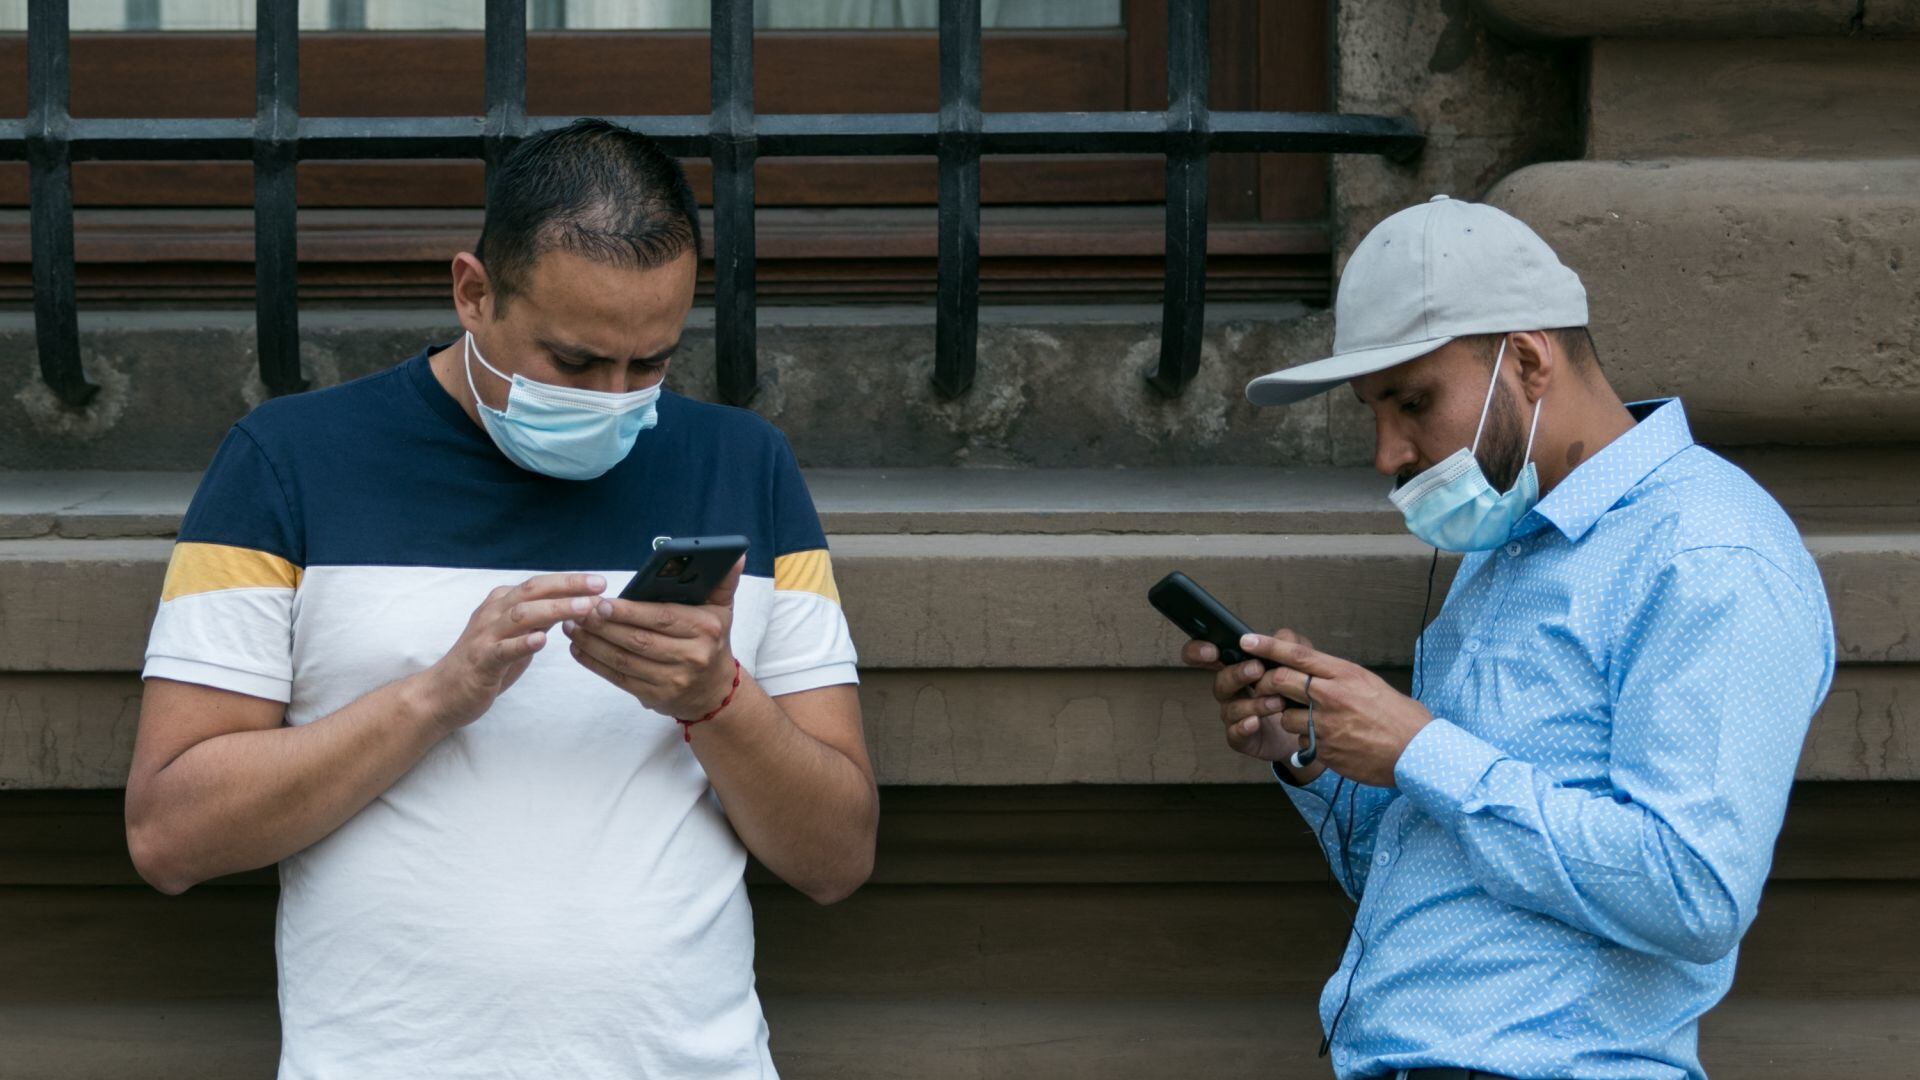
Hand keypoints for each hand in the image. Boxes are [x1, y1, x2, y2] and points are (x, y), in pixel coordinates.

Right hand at [419, 573, 607, 731]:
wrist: (441, 694)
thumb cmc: (483, 664)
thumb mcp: (515, 636)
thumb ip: (537, 620)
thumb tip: (570, 605)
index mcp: (500, 604)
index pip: (538, 585)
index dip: (569, 581)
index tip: (599, 581)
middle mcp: (492, 614)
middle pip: (532, 592)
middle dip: (568, 586)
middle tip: (599, 585)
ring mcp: (485, 636)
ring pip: (522, 615)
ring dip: (555, 608)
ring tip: (584, 607)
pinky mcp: (480, 662)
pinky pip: (502, 650)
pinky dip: (522, 643)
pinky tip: (542, 640)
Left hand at [564, 557, 744, 719]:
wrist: (713, 691)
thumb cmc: (711, 641)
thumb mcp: (722, 610)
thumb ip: (723, 581)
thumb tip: (736, 554)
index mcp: (705, 629)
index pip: (661, 618)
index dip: (628, 611)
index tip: (601, 602)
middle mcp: (691, 656)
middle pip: (638, 639)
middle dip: (603, 625)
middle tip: (578, 610)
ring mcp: (672, 680)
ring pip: (624, 659)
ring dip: (593, 643)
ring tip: (572, 626)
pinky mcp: (654, 697)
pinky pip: (619, 677)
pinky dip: (594, 663)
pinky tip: (578, 648)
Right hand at [1181, 628, 1322, 776]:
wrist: (1307, 727)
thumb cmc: (1293, 690)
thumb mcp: (1295, 662)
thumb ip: (1287, 644)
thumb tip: (1277, 638)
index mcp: (1236, 667)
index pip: (1205, 656)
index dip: (1198, 652)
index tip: (1212, 651)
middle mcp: (1231, 690)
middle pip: (1220, 680)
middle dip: (1237, 674)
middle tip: (1257, 669)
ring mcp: (1233, 714)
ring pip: (1233, 707)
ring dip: (1254, 703)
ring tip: (1277, 701)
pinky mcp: (1240, 737)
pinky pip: (1235, 733)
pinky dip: (1244, 727)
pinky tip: (1256, 722)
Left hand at [1237, 632, 1431, 786]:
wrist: (1416, 753)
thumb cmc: (1400, 717)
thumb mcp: (1370, 684)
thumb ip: (1338, 678)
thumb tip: (1314, 674)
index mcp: (1345, 674)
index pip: (1298, 654)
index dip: (1268, 646)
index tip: (1247, 640)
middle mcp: (1331, 696)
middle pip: (1280, 681)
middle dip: (1268, 683)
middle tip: (1267, 687)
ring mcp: (1325, 724)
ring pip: (1284, 715)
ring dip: (1289, 717)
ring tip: (1312, 721)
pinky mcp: (1323, 749)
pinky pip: (1299, 741)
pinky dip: (1306, 740)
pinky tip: (1327, 741)